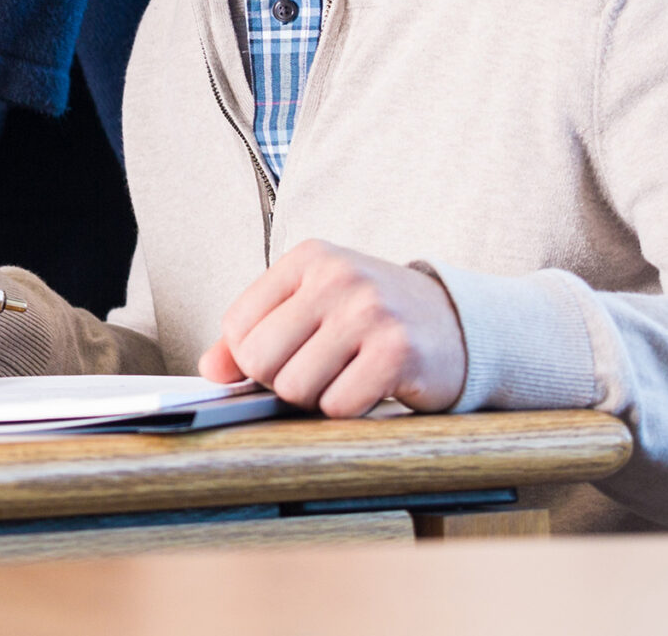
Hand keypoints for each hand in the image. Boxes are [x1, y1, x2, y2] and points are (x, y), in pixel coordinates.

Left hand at [198, 239, 468, 417]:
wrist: (458, 325)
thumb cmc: (373, 318)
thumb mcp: (313, 307)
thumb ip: (256, 333)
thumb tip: (209, 370)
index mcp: (308, 259)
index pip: (237, 326)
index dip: (252, 359)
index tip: (284, 357)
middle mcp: (336, 277)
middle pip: (260, 360)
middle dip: (281, 382)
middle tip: (316, 374)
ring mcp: (368, 311)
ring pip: (296, 388)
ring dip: (317, 399)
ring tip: (344, 377)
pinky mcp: (397, 351)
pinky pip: (339, 406)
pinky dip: (349, 409)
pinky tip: (370, 388)